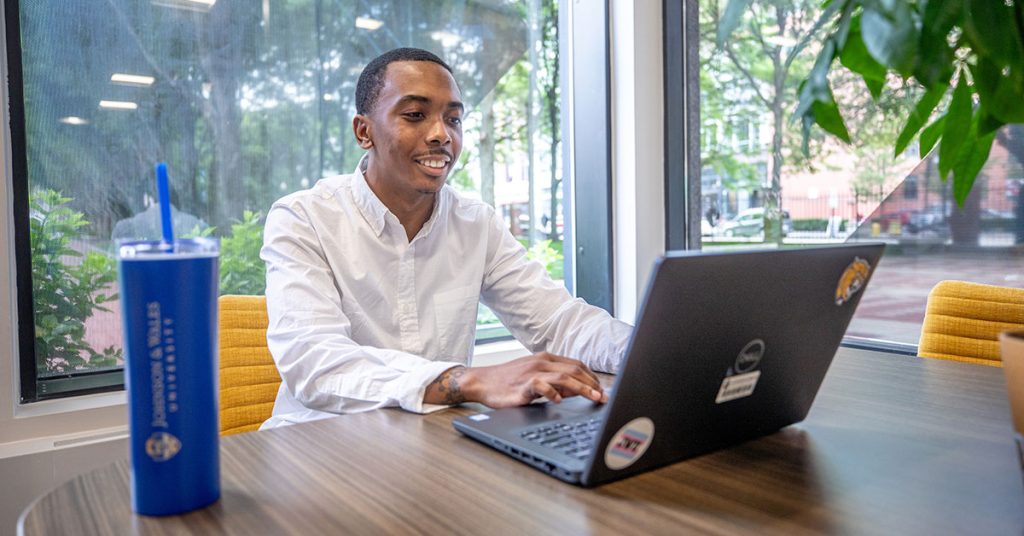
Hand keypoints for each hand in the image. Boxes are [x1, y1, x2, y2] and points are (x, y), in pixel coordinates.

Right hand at [424, 353, 606, 407]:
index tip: (603, 390)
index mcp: (546, 359)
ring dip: (582, 388)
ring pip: (564, 376)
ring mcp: (532, 371)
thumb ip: (555, 383)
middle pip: (575, 370)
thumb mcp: (535, 379)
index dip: (593, 377)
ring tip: (593, 398)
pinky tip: (559, 400)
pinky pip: (541, 385)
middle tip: (604, 397)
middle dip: (593, 384)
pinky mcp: (522, 384)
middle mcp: (541, 362)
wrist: (482, 382)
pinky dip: (553, 392)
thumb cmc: (508, 382)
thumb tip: (577, 392)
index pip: (577, 365)